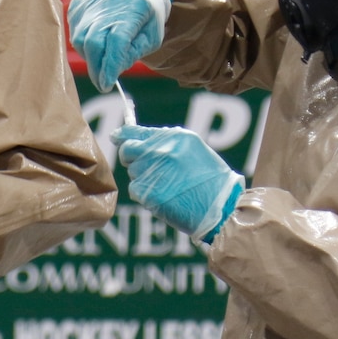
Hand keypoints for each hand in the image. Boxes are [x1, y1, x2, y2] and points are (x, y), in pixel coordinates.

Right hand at [67, 0, 171, 91]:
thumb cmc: (147, 14)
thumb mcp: (151, 36)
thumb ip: (133, 53)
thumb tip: (112, 71)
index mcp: (132, 10)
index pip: (116, 42)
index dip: (110, 65)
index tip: (106, 84)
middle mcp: (107, 4)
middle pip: (93, 43)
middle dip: (97, 67)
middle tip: (102, 82)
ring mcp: (89, 3)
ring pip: (80, 40)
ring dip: (90, 55)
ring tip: (102, 57)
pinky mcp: (77, 4)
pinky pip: (74, 31)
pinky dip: (83, 43)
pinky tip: (95, 40)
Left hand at [115, 125, 243, 242]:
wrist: (221, 207)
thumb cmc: (211, 180)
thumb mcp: (194, 150)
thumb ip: (168, 142)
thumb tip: (141, 139)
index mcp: (173, 137)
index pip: (136, 131)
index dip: (123, 135)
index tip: (116, 136)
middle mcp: (160, 150)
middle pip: (128, 150)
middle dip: (132, 157)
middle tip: (146, 167)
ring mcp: (152, 171)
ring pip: (133, 171)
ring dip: (144, 177)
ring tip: (169, 184)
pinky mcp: (147, 192)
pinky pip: (136, 189)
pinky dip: (145, 193)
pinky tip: (165, 195)